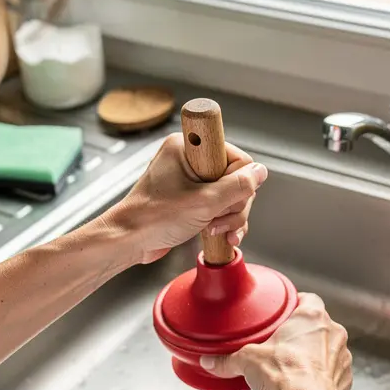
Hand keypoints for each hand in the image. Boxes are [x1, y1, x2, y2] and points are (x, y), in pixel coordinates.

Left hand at [106, 133, 267, 263]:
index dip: (236, 183)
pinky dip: (223, 221)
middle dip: (233, 206)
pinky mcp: (191, 198)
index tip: (222, 199)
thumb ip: (238, 187)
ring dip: (229, 217)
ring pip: (231, 196)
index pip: (236, 158)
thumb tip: (260, 172)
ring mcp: (191, 180)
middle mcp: (190, 159)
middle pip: (236, 179)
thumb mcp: (204, 203)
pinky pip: (220, 205)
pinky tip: (221, 235)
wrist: (128, 242)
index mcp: (188, 147)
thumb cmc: (153, 218)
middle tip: (217, 219)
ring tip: (214, 230)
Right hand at [199, 293, 351, 389]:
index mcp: (311, 316)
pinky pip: (332, 372)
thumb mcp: (248, 360)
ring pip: (327, 349)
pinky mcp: (344, 378)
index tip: (283, 312)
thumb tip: (212, 362)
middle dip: (301, 334)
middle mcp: (331, 332)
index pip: (307, 298)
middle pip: (316, 325)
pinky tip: (305, 384)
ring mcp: (341, 355)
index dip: (295, 304)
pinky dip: (321, 377)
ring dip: (314, 355)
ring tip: (292, 366)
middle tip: (282, 343)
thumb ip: (229, 359)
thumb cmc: (287, 374)